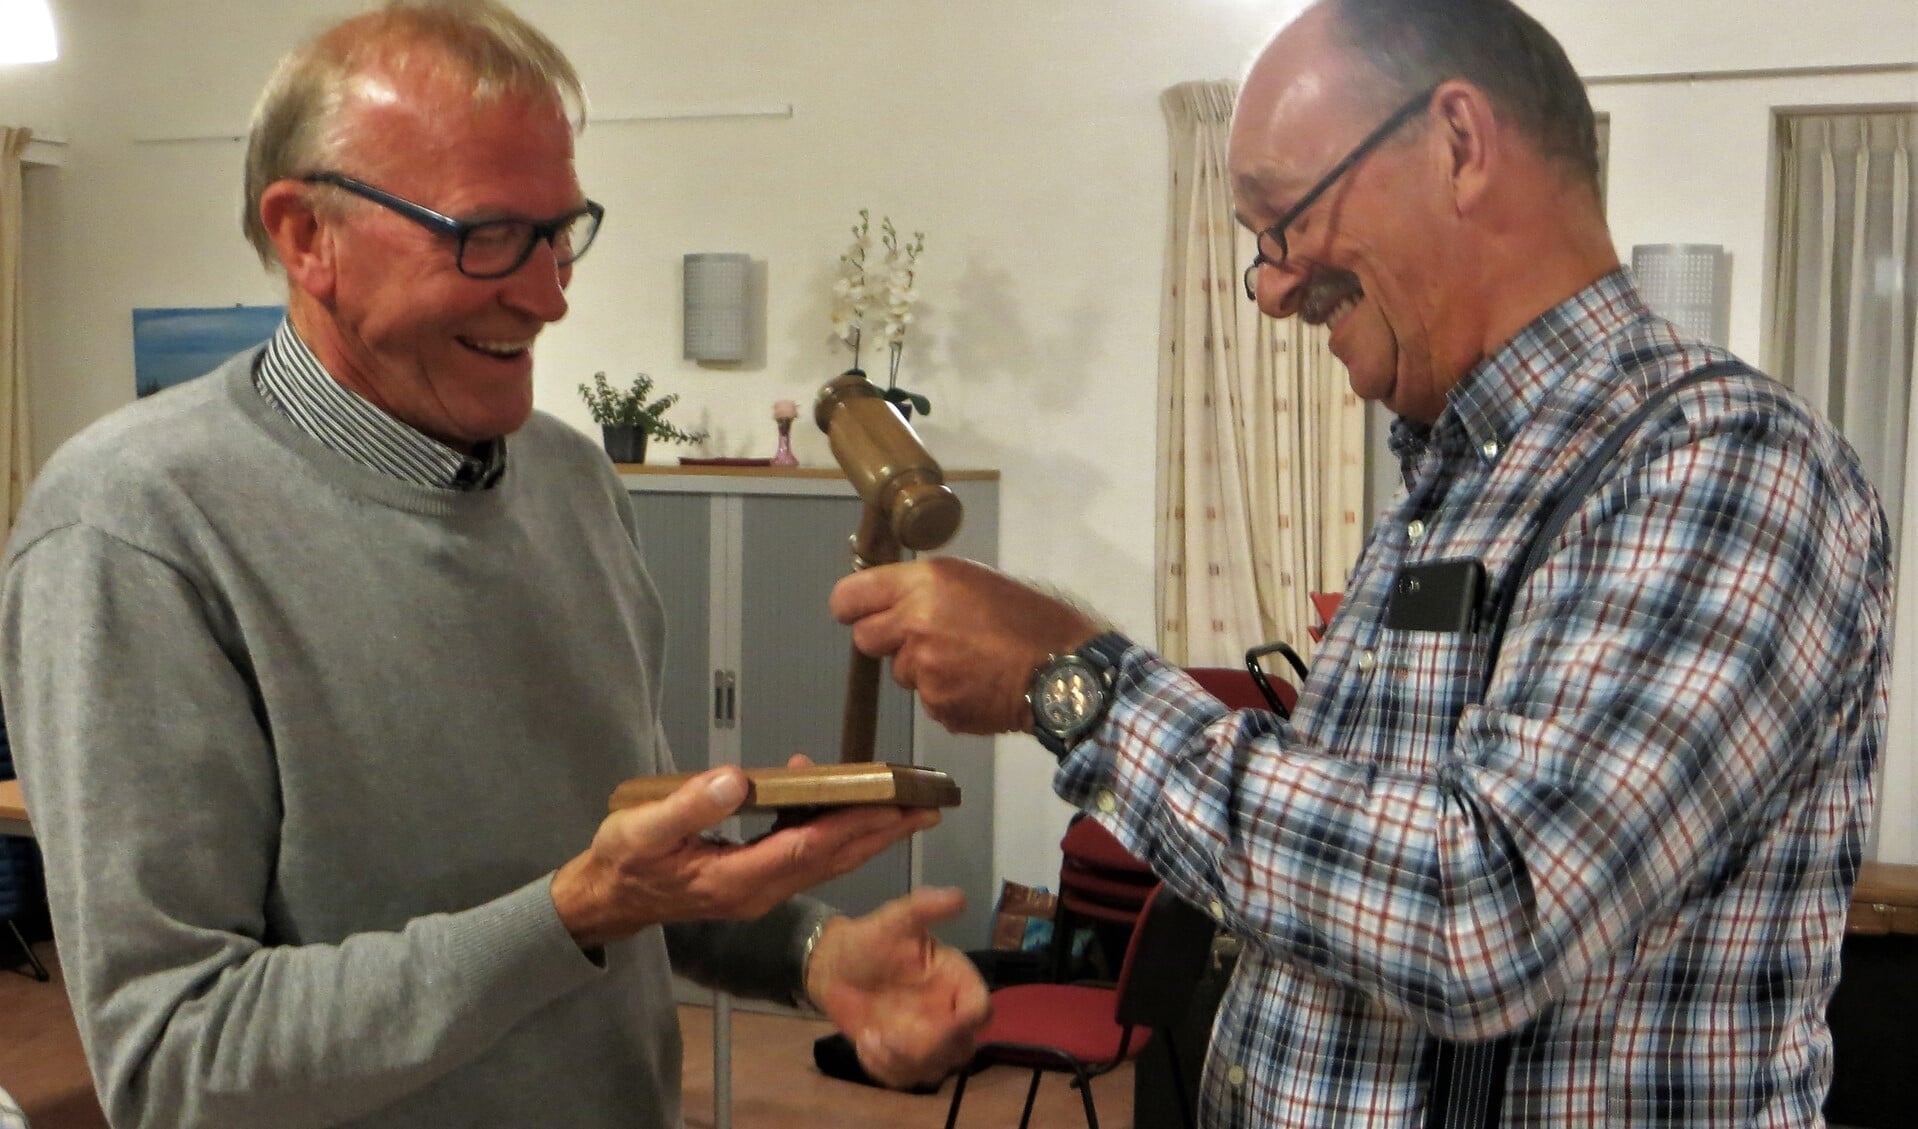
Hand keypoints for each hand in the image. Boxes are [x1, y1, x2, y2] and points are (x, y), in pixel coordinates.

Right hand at [550, 765, 937, 946]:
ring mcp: (761, 889)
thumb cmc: (623, 861)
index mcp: (734, 879)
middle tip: (927, 809)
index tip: (890, 804)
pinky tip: (838, 799)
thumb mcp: (641, 831)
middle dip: (882, 833)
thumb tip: (737, 781)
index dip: (851, 824)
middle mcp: (758, 890)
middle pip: (832, 860)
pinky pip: (808, 857)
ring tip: (909, 812)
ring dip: (869, 836)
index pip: (807, 848)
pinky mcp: (758, 880)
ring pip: (827, 862)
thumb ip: (688, 808)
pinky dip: (834, 830)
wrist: (610, 898)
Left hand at [806, 887, 990, 1088]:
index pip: (980, 1008)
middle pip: (962, 1048)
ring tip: (870, 1039)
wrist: (834, 966)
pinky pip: (905, 1079)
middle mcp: (948, 1014)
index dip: (969, 1020)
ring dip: (904, 1062)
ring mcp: (927, 1040)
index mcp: (956, 981)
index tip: (945, 1023)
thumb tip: (959, 896)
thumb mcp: (895, 920)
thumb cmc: (871, 940)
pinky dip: (886, 1070)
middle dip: (930, 1049)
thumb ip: (925, 907)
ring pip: (935, 1069)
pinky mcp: (903, 1058)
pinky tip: (864, 1044)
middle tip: (892, 1038)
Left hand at [829, 557, 1100, 733]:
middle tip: (923, 639)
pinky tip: (978, 684)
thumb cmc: (1032, 622)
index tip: (856, 611)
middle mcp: (916, 624)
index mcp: (926, 583)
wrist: (1066, 672)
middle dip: (888, 641)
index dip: (851, 606)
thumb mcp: (975, 581)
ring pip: (900, 672)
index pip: (850, 597)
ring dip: (923, 669)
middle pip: (866, 639)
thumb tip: (894, 599)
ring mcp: (925, 670)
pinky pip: (927, 700)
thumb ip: (927, 589)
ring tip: (968, 662)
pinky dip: (947, 696)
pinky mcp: (938, 705)